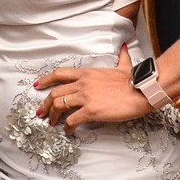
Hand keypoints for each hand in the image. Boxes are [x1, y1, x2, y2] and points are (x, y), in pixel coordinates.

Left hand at [34, 45, 150, 129]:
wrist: (141, 90)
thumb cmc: (134, 80)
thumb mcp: (124, 66)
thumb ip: (121, 57)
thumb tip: (124, 47)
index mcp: (87, 73)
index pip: (59, 73)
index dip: (46, 80)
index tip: (38, 85)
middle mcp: (82, 83)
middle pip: (55, 93)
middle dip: (45, 104)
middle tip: (41, 112)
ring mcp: (85, 97)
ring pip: (59, 105)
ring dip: (53, 116)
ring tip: (52, 123)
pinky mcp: (91, 110)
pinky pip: (72, 120)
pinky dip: (67, 127)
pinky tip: (69, 131)